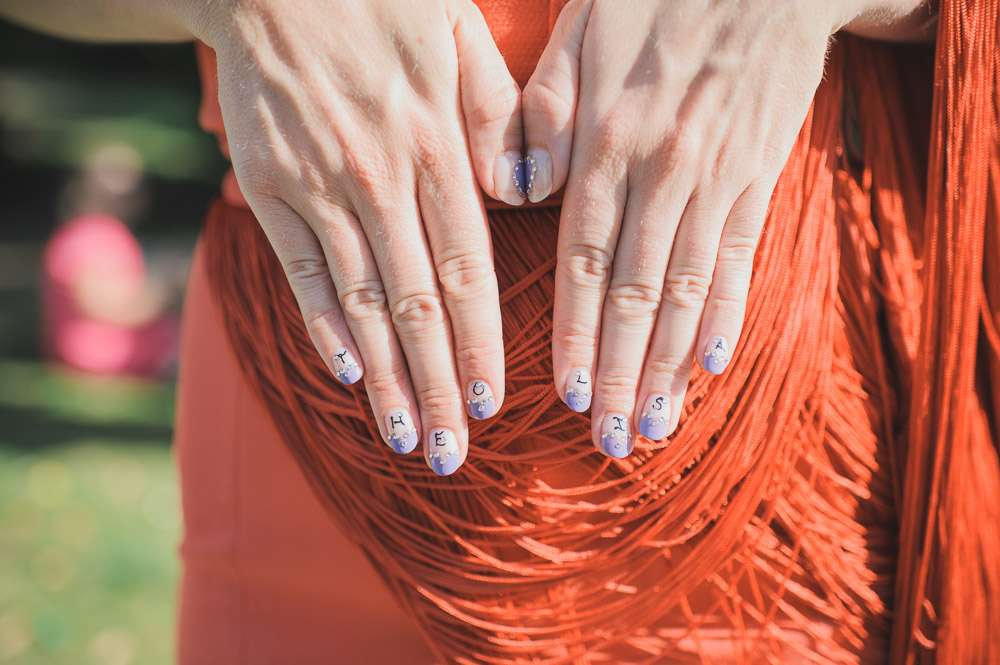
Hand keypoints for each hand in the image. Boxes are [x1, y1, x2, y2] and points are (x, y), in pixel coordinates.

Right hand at [189, 0, 524, 474]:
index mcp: (437, 147)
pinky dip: (323, 324)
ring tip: (403, 437)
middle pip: (417, 304)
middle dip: (435, 385)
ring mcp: (320, 187)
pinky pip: (300, 269)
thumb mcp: (457, 34)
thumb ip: (496, 116)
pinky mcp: (271, 188)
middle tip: (451, 452)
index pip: (467, 269)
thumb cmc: (381, 1)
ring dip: (383, 377)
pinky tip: (345, 373)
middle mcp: (381, 178)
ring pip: (361, 301)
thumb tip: (524, 194)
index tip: (490, 404)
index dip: (478, 343)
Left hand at [521, 0, 896, 455]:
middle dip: (618, 374)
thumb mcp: (581, 34)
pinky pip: (740, 258)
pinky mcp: (758, 176)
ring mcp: (717, 179)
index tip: (564, 395)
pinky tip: (710, 365)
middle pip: (634, 294)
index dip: (574, 334)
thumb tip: (517, 191)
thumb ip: (543, 115)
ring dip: (666, 365)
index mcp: (607, 143)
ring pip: (687, 291)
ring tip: (651, 425)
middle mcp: (662, 173)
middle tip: (606, 439)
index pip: (583, 261)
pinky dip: (726, 315)